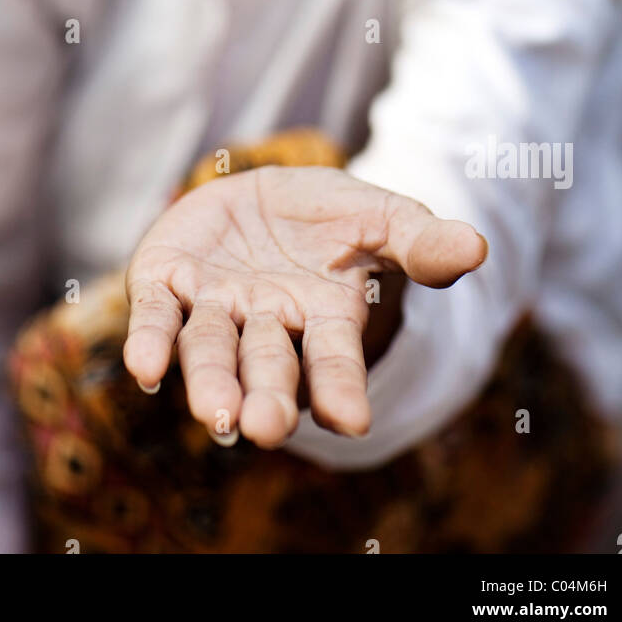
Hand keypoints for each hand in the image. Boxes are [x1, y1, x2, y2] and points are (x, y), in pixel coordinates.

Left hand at [123, 166, 486, 448]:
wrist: (261, 194)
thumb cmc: (328, 218)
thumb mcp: (378, 216)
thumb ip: (418, 241)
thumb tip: (476, 247)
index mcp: (323, 319)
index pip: (333, 361)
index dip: (340, 388)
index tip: (349, 419)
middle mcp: (266, 325)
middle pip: (267, 367)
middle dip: (266, 396)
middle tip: (262, 427)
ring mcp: (214, 307)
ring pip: (208, 351)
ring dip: (209, 382)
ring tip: (215, 415)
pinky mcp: (166, 281)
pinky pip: (156, 315)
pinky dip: (149, 341)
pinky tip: (145, 368)